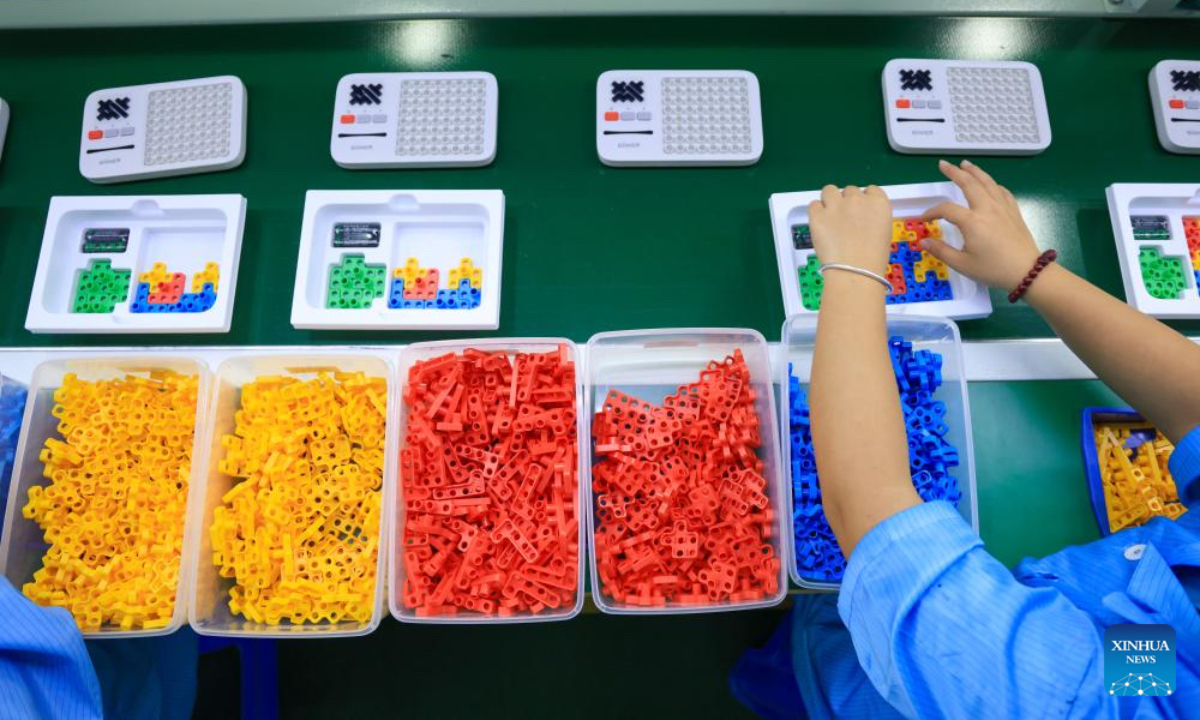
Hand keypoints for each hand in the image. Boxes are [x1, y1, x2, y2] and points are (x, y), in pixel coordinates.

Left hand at [808, 185, 892, 274]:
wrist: (855, 273)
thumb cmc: (873, 260)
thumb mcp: (883, 233)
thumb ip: (872, 218)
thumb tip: (860, 219)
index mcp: (878, 203)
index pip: (870, 190)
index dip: (864, 201)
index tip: (860, 212)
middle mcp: (857, 199)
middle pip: (849, 190)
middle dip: (847, 202)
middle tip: (844, 221)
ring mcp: (836, 205)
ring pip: (829, 190)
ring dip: (829, 200)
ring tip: (829, 218)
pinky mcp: (818, 215)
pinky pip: (814, 205)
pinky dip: (816, 213)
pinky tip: (820, 225)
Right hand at [919, 160, 1042, 289]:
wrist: (1026, 271)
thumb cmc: (993, 269)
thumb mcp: (962, 264)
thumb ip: (941, 251)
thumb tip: (923, 241)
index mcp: (972, 221)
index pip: (946, 209)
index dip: (932, 212)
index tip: (924, 219)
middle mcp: (987, 208)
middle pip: (969, 183)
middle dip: (955, 172)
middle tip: (943, 165)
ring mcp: (1002, 207)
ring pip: (987, 182)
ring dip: (975, 171)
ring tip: (965, 164)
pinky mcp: (1013, 211)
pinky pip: (1002, 191)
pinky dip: (993, 184)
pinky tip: (989, 184)